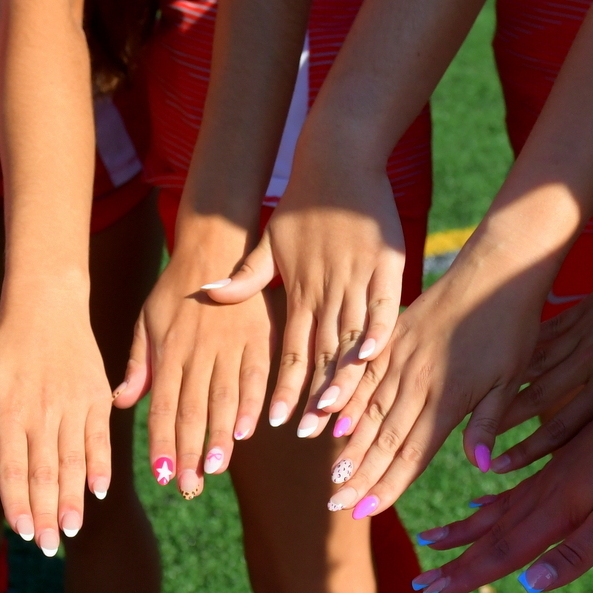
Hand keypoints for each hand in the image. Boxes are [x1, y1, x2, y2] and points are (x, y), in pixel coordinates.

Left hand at [0, 285, 110, 555]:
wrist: (47, 301)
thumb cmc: (5, 340)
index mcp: (9, 413)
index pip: (12, 468)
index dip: (17, 502)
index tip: (21, 531)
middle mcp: (42, 415)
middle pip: (44, 474)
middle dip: (45, 513)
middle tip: (48, 545)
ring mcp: (72, 408)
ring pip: (72, 463)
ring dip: (72, 499)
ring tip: (71, 529)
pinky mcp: (95, 398)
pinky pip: (99, 439)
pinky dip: (99, 467)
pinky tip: (99, 492)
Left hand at [116, 239, 272, 497]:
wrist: (214, 246)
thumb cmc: (174, 290)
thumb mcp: (146, 322)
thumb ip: (138, 365)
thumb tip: (120, 403)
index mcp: (167, 353)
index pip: (161, 408)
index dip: (161, 444)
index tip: (161, 476)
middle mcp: (196, 354)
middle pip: (191, 412)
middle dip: (189, 453)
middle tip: (188, 486)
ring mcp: (228, 347)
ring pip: (222, 400)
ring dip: (218, 437)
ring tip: (214, 468)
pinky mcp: (257, 338)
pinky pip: (255, 377)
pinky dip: (251, 406)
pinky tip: (247, 432)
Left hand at [205, 167, 405, 439]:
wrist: (336, 158)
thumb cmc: (301, 206)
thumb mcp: (267, 244)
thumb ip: (244, 277)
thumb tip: (205, 295)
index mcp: (300, 293)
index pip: (289, 351)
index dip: (284, 387)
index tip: (277, 422)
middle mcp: (327, 292)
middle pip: (320, 355)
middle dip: (313, 397)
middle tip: (307, 434)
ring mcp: (358, 279)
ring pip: (349, 338)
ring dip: (343, 377)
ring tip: (337, 413)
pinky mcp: (388, 265)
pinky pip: (385, 306)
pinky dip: (378, 331)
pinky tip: (373, 359)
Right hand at [326, 258, 544, 517]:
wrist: (497, 270)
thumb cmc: (513, 327)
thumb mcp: (512, 379)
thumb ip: (489, 422)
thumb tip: (480, 466)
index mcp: (448, 396)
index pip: (412, 453)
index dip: (387, 485)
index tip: (365, 511)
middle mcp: (417, 381)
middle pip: (383, 439)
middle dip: (360, 477)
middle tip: (337, 505)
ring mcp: (400, 358)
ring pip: (367, 411)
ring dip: (349, 447)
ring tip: (332, 475)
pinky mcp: (392, 337)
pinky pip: (363, 375)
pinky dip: (345, 401)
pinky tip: (330, 419)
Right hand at [410, 379, 592, 592]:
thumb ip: (575, 553)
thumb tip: (528, 584)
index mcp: (552, 511)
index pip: (501, 553)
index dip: (466, 574)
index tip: (432, 591)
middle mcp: (541, 496)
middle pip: (489, 535)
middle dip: (454, 560)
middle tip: (422, 581)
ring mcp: (548, 479)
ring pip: (494, 512)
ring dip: (462, 532)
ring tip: (432, 540)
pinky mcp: (559, 466)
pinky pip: (512, 492)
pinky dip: (488, 505)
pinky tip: (477, 505)